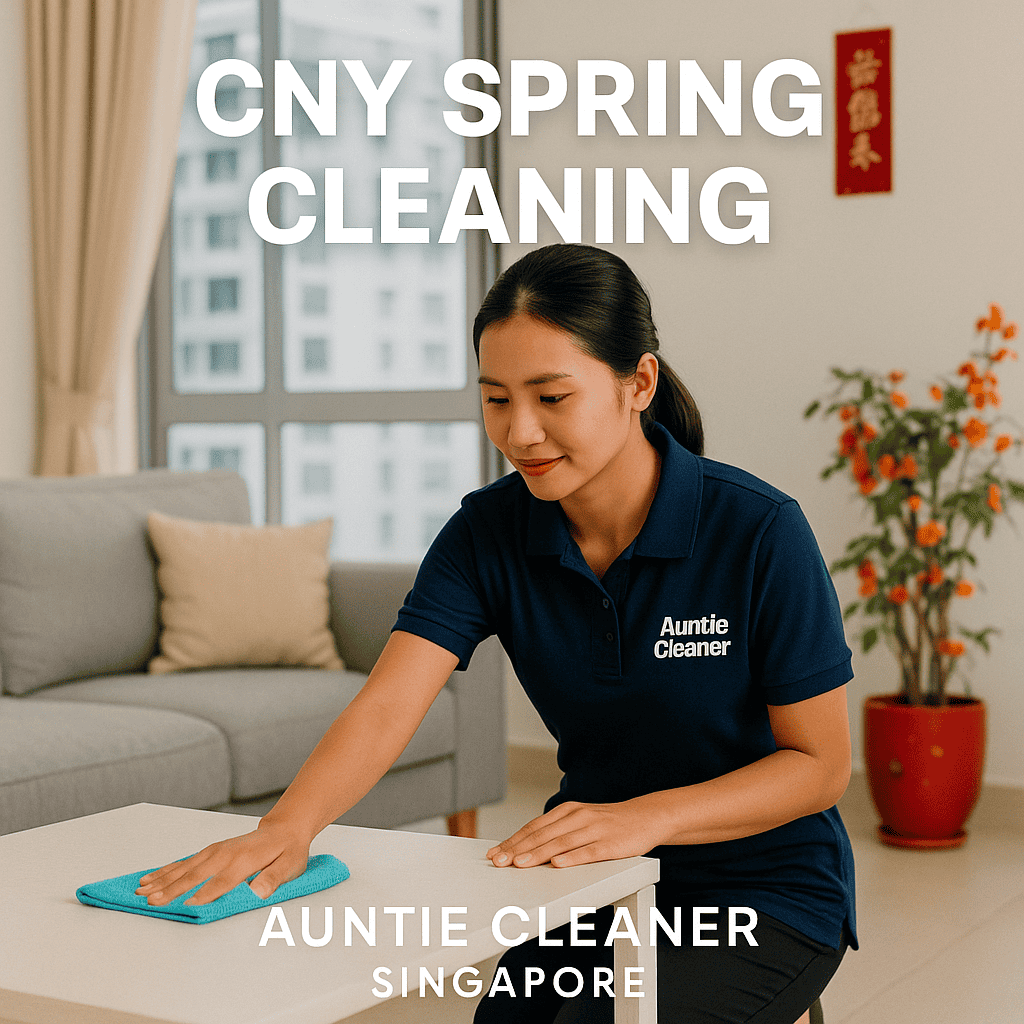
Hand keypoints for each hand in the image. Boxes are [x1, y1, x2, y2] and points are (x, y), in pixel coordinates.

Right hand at [134, 819, 310, 905]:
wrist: (284, 829)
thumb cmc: (287, 850)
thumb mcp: (289, 866)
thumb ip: (272, 879)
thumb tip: (258, 891)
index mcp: (244, 861)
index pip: (220, 882)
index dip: (204, 895)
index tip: (186, 907)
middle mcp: (225, 854)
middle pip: (195, 875)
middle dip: (172, 889)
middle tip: (151, 902)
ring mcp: (215, 851)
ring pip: (184, 868)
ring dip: (162, 879)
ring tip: (141, 891)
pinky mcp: (210, 851)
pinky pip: (185, 861)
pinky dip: (166, 870)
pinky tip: (151, 877)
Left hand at [485, 798, 667, 868]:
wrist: (646, 816)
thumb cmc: (609, 823)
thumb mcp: (580, 821)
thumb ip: (557, 831)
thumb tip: (527, 847)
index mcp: (567, 811)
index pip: (534, 826)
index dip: (513, 840)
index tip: (495, 853)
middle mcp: (578, 817)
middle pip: (543, 834)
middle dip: (518, 849)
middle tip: (498, 862)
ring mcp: (594, 829)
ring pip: (561, 843)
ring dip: (538, 854)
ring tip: (519, 864)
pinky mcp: (611, 844)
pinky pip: (588, 851)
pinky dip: (572, 858)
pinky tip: (557, 864)